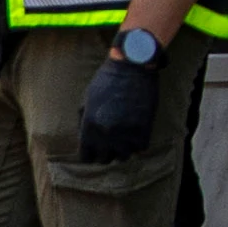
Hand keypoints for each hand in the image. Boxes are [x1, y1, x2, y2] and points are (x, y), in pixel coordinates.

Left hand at [79, 44, 160, 160]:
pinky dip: (138, 142)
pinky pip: (140, 149)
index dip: (91, 153)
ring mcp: (125, 134)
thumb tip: (85, 140)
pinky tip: (136, 130)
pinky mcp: (143, 130)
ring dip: (124, 148)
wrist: (132, 66)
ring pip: (124, 156)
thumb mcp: (87, 100)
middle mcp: (106, 135)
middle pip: (104, 159)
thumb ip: (84, 122)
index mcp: (89, 127)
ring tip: (125, 136)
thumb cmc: (107, 80)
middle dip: (107, 151)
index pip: (86, 157)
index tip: (96, 148)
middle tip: (112, 141)